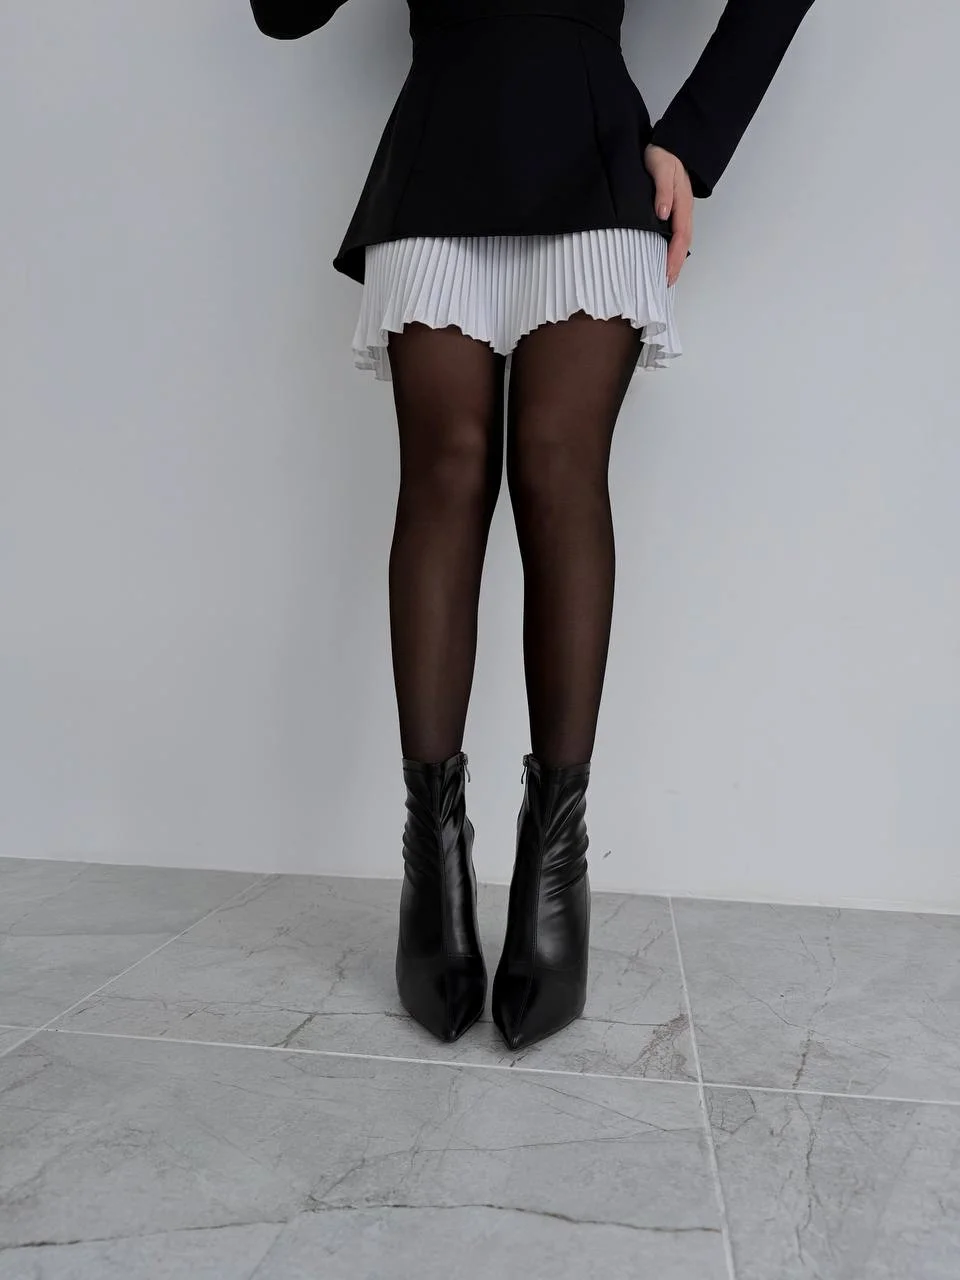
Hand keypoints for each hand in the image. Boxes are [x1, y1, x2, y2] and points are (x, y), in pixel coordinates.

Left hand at [643, 143, 693, 286]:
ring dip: (675, 260)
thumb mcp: (661, 168)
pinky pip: (676, 235)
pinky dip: (672, 250)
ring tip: (667, 278)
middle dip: (676, 264)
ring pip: (681, 241)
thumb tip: (663, 214)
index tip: (666, 272)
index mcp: (682, 203)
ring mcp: (681, 212)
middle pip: (683, 243)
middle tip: (666, 283)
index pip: (680, 235)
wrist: (669, 144)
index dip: (673, 255)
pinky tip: (664, 258)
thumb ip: (663, 190)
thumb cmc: (663, 156)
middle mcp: (684, 211)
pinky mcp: (675, 211)